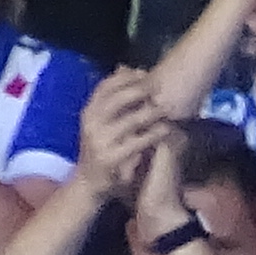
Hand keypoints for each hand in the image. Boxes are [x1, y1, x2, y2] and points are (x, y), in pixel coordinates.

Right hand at [77, 65, 170, 190]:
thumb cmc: (102, 150)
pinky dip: (152, 135)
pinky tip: (166, 130)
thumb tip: (124, 70)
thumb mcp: (102, 123)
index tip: (144, 72)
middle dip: (138, 90)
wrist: (89, 184)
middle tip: (158, 87)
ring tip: (166, 107)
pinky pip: (136, 143)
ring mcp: (100, 140)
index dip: (124, 78)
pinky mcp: (111, 157)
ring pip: (128, 120)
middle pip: (116, 99)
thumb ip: (114, 102)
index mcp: (88, 112)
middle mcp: (91, 122)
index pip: (105, 87)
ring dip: (149, 111)